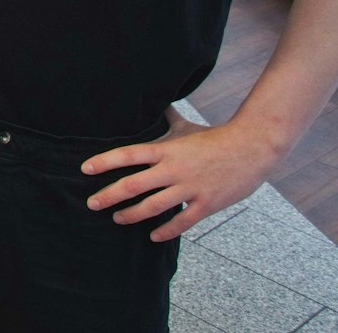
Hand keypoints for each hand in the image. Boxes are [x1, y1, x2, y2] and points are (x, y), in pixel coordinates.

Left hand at [81, 107, 282, 241]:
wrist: (252, 147)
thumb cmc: (215, 137)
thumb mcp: (187, 126)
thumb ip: (167, 118)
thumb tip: (156, 102)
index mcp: (166, 150)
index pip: (127, 155)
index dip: (104, 162)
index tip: (85, 169)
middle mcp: (173, 170)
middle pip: (133, 185)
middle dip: (109, 196)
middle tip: (91, 203)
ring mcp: (190, 188)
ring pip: (153, 207)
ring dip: (132, 215)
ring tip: (118, 219)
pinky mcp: (206, 204)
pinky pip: (182, 222)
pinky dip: (166, 231)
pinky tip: (153, 236)